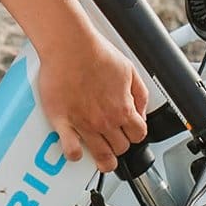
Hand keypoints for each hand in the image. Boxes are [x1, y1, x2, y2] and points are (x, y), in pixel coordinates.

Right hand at [33, 16, 150, 166]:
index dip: (135, 135)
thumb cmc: (96, 53)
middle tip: (113, 140)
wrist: (70, 46)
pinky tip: (76, 150)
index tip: (130, 133)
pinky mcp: (63, 121)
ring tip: (101, 157)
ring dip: (103, 159)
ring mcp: (84, 123)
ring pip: (101, 156)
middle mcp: (105, 120)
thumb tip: (142, 111)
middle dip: (120, 145)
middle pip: (120, 148)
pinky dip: (75, 154)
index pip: (138, 136)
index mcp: (123, 108)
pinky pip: (71, 150)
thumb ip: (140, 94)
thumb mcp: (130, 71)